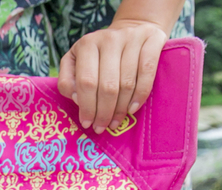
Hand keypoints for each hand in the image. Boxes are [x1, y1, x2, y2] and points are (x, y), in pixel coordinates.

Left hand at [57, 19, 168, 133]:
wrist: (131, 29)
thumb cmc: (99, 55)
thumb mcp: (75, 62)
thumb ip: (68, 80)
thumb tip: (77, 99)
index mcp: (87, 44)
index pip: (85, 82)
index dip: (87, 107)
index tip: (87, 123)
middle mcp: (109, 39)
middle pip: (107, 86)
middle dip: (104, 112)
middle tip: (102, 127)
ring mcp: (132, 38)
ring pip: (127, 82)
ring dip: (121, 109)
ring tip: (115, 122)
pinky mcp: (152, 40)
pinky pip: (147, 72)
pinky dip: (141, 94)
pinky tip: (133, 109)